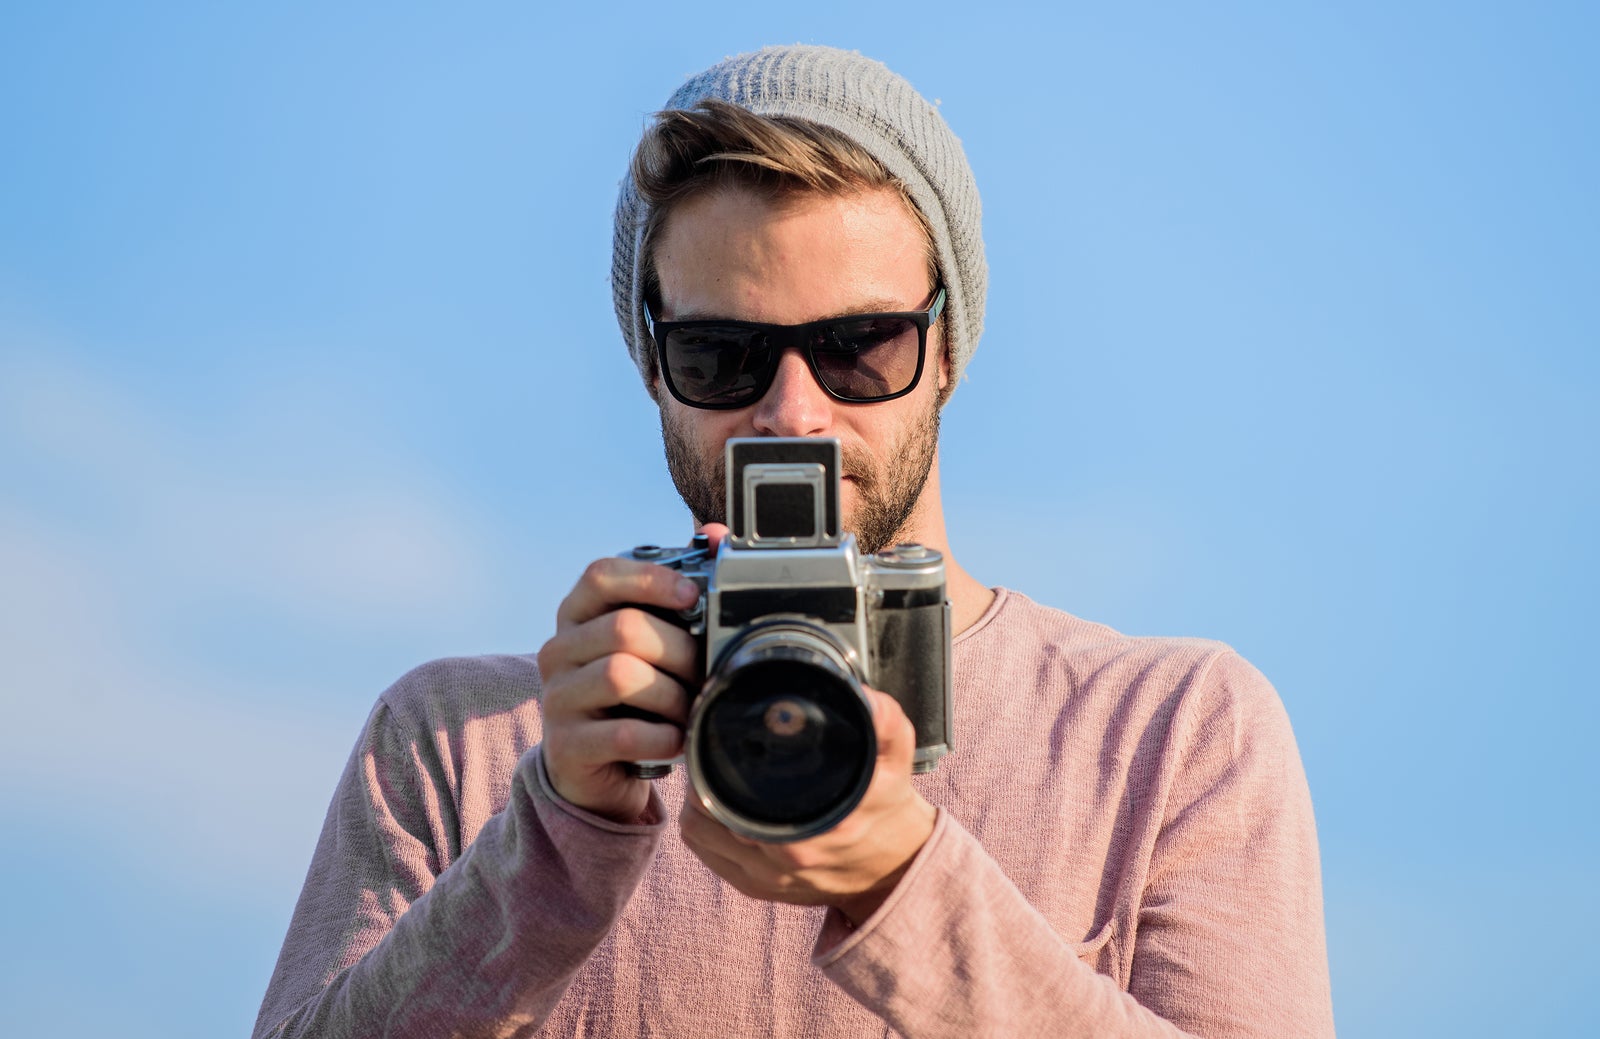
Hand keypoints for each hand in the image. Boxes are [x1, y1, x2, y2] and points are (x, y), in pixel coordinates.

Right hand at [535, 548, 705, 822]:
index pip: (601, 575)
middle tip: (703, 671)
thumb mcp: (653, 640)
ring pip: (622, 676)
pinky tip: (674, 739)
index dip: (651, 579)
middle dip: (679, 650)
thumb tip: (717, 536)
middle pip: (623, 628)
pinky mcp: (566, 746)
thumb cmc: (633, 693)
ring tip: (688, 709)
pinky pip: (624, 733)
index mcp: (578, 614)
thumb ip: (682, 589)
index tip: (693, 596)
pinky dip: (662, 737)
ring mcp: (557, 698)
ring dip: (672, 695)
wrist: (597, 766)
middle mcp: (558, 649)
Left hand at [679, 686, 937, 924]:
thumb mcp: (897, 759)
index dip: (712, 758)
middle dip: (704, 773)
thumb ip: (885, 723)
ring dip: (698, 801)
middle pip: (708, 807)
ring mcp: (769, 876)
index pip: (732, 790)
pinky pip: (707, 854)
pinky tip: (716, 806)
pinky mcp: (757, 888)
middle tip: (711, 746)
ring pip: (699, 831)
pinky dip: (703, 828)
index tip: (713, 732)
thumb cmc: (888, 807)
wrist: (895, 868)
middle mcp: (789, 854)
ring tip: (711, 774)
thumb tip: (865, 696)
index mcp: (820, 825)